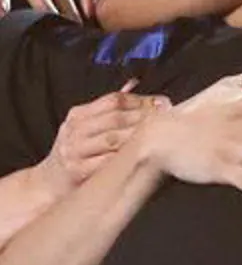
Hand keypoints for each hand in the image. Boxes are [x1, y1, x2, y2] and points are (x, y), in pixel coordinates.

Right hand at [32, 81, 170, 195]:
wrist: (50, 182)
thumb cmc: (78, 151)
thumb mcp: (87, 126)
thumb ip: (110, 107)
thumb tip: (134, 82)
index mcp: (78, 114)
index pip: (113, 100)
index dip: (141, 100)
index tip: (163, 102)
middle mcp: (74, 129)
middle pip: (115, 118)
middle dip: (145, 117)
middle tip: (169, 118)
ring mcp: (74, 150)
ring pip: (113, 139)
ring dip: (139, 137)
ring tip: (161, 136)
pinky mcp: (77, 171)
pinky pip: (107, 162)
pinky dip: (127, 158)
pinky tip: (144, 156)